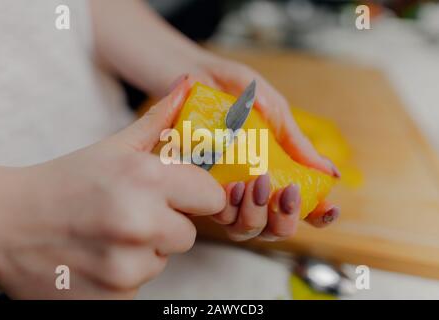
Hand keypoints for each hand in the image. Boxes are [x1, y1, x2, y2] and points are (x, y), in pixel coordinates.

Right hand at [0, 79, 224, 298]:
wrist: (5, 225)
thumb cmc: (63, 182)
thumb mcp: (112, 147)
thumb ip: (158, 120)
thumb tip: (188, 85)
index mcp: (145, 179)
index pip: (211, 197)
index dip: (197, 195)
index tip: (182, 195)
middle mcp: (140, 223)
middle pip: (189, 233)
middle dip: (168, 224)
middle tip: (133, 213)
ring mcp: (126, 266)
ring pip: (164, 260)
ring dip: (144, 250)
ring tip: (110, 236)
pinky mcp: (114, 298)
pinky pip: (142, 284)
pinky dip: (126, 274)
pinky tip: (99, 257)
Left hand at [171, 55, 340, 241]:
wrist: (197, 75)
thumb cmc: (238, 91)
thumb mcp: (274, 112)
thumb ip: (298, 144)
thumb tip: (333, 174)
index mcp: (275, 173)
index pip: (301, 207)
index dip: (318, 215)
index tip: (330, 209)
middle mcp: (251, 189)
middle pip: (273, 228)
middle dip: (285, 218)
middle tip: (288, 191)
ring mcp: (225, 192)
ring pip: (244, 228)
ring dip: (257, 213)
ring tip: (259, 183)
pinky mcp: (199, 187)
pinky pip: (215, 211)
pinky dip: (229, 205)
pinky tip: (234, 186)